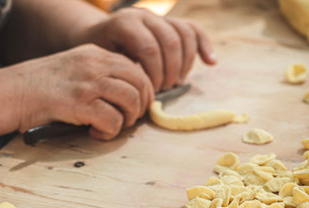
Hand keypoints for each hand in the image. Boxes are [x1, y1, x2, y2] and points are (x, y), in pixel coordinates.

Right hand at [1, 44, 152, 139]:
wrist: (9, 93)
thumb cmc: (38, 86)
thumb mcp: (72, 67)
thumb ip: (97, 74)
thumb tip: (125, 93)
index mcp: (94, 53)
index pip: (134, 68)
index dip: (143, 89)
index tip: (139, 104)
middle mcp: (95, 64)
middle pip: (140, 82)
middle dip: (141, 105)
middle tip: (131, 119)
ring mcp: (88, 83)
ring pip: (131, 100)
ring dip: (128, 119)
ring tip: (114, 126)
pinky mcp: (80, 104)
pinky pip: (113, 120)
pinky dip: (110, 132)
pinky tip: (96, 132)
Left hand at [76, 7, 215, 90]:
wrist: (97, 37)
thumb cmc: (99, 56)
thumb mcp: (104, 63)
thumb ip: (123, 71)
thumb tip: (143, 90)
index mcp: (125, 23)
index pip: (149, 48)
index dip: (154, 73)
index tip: (151, 91)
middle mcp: (144, 15)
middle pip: (170, 41)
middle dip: (170, 70)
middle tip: (163, 89)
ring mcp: (159, 16)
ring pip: (184, 35)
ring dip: (185, 63)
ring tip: (175, 82)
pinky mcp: (171, 22)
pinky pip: (193, 30)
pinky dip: (203, 46)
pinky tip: (210, 63)